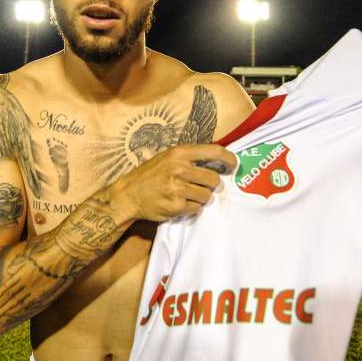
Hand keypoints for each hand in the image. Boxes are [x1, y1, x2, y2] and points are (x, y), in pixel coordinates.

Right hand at [107, 144, 237, 222]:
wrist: (128, 195)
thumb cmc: (149, 175)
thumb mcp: (167, 157)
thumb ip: (189, 158)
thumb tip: (217, 161)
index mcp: (179, 153)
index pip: (215, 152)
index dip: (229, 159)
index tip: (233, 166)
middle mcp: (180, 168)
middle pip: (214, 179)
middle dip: (210, 185)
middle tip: (200, 187)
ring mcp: (178, 188)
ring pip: (207, 195)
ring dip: (200, 198)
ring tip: (186, 195)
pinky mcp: (177, 205)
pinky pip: (197, 208)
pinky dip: (191, 208)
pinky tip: (179, 204)